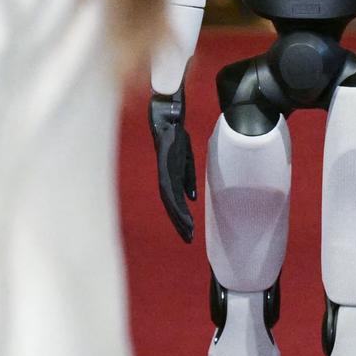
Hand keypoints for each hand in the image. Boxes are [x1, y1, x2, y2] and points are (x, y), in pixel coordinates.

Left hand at [149, 92, 197, 243]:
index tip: (189, 232)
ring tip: (188, 230)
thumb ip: (188, 178)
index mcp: (170, 177)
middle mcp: (164, 177)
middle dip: (179, 223)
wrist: (169, 117)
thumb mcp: (186, 159)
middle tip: (188, 239)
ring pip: (168, 200)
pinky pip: (168, 186)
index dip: (181, 217)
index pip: (174, 202)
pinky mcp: (163, 164)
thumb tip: (191, 199)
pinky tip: (183, 209)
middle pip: (170, 205)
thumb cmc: (176, 136)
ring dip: (177, 216)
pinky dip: (175, 200)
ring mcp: (163, 171)